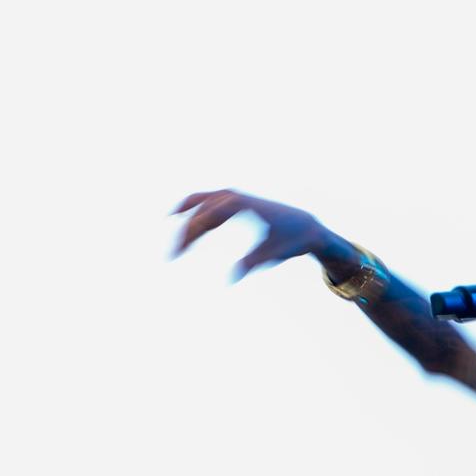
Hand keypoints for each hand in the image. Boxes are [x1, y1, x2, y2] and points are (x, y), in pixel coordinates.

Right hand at [170, 189, 331, 280]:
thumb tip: (230, 279)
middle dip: (185, 232)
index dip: (191, 232)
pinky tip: (178, 217)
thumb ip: (251, 263)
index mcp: (243, 205)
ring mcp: (233, 195)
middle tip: (172, 256)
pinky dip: (191, 207)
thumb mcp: (272, 254)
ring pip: (199, 201)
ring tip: (169, 234)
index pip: (208, 216)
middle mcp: (235, 196)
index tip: (180, 251)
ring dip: (182, 215)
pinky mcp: (233, 200)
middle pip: (200, 210)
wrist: (306, 226)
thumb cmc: (290, 240)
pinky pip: (205, 201)